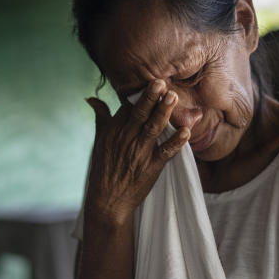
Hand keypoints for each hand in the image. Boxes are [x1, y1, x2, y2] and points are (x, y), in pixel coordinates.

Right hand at [84, 79, 189, 225]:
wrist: (107, 201)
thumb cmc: (103, 169)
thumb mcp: (99, 141)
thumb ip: (101, 117)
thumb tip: (91, 98)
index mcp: (113, 130)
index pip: (127, 106)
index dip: (139, 92)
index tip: (151, 77)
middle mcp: (126, 139)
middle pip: (140, 114)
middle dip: (150, 97)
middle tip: (160, 81)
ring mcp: (139, 153)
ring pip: (153, 129)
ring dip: (164, 113)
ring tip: (173, 96)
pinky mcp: (151, 167)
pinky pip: (166, 152)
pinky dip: (176, 142)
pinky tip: (186, 131)